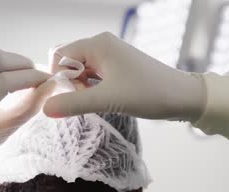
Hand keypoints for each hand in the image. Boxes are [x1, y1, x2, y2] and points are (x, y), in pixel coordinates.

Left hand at [0, 45, 52, 170]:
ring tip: (23, 73)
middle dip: (23, 64)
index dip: (31, 77)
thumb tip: (50, 85)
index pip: (4, 82)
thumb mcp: (5, 132)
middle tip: (38, 75)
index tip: (48, 81)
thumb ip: (29, 107)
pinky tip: (5, 72)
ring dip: (11, 59)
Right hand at [44, 32, 205, 121]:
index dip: (60, 78)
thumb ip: (74, 103)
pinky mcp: (119, 68)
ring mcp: (112, 56)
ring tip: (99, 102)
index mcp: (98, 44)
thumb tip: (45, 109)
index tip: (75, 96)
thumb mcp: (108, 100)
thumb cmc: (149, 94)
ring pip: (82, 71)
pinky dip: (93, 89)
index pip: (59, 56)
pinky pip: (95, 76)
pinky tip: (105, 101)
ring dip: (83, 88)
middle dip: (71, 84)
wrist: (183, 97)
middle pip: (69, 63)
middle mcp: (103, 45)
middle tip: (88, 101)